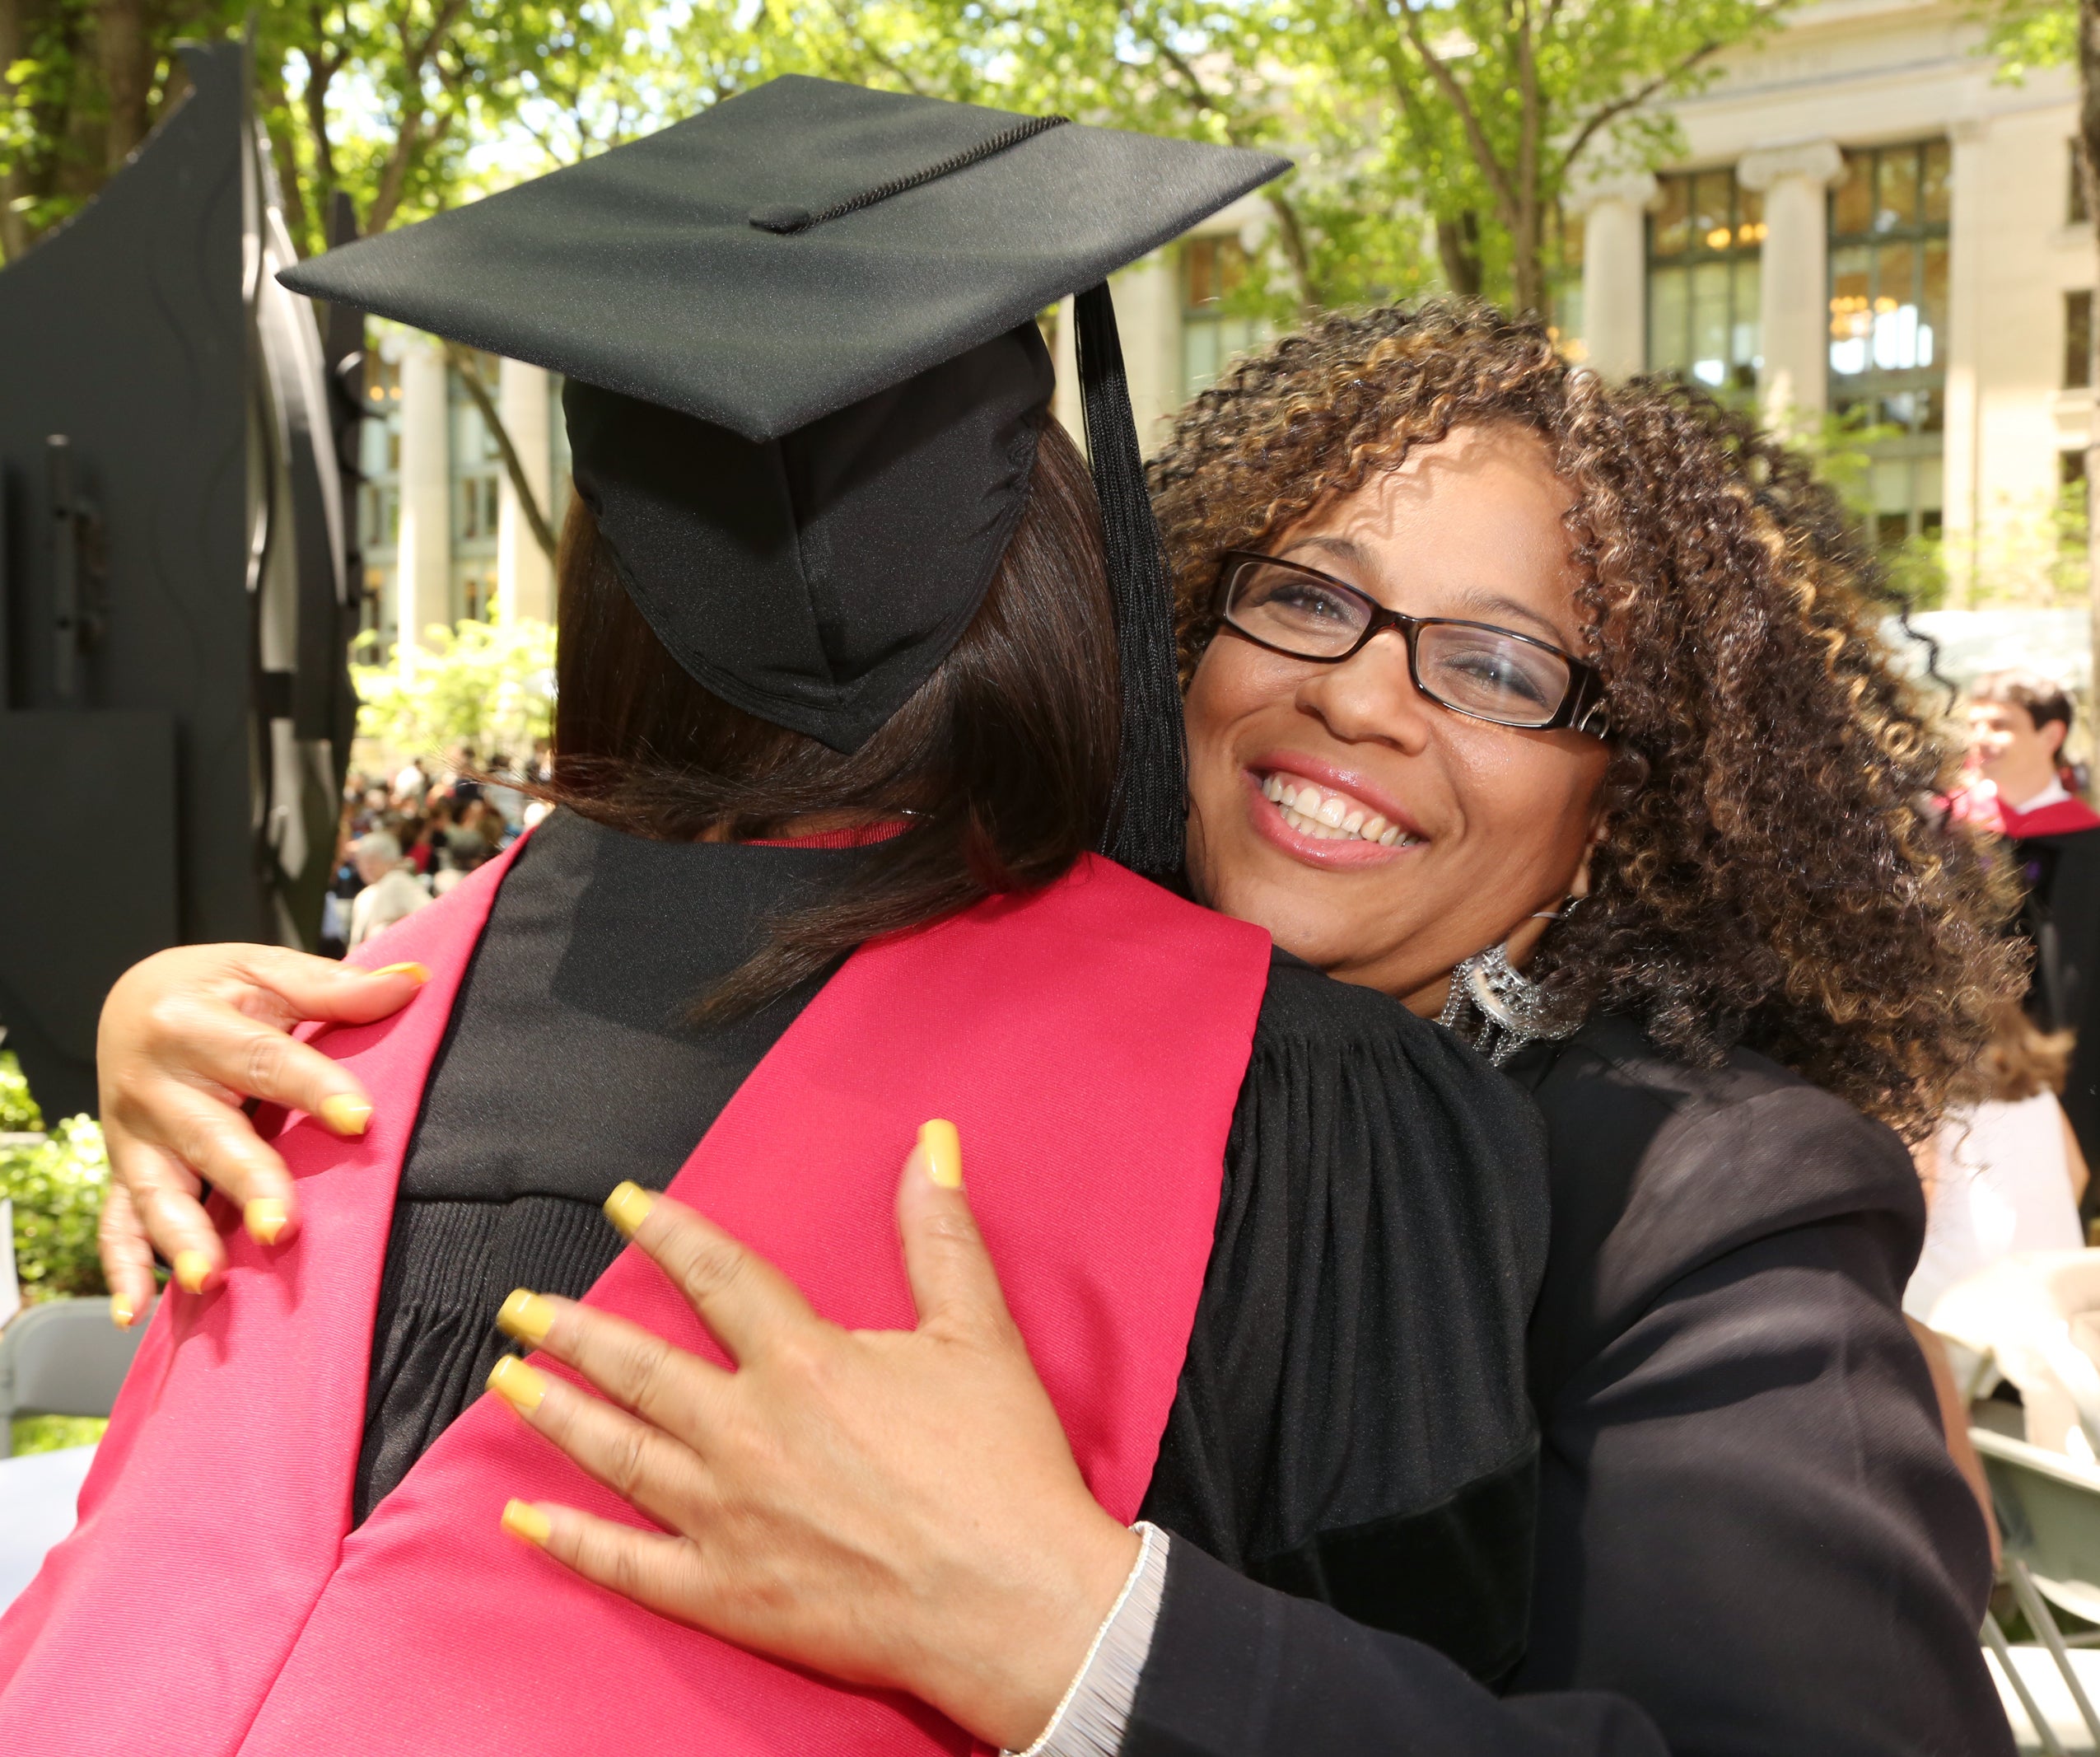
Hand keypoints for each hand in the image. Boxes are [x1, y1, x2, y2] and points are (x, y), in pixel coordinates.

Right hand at [96, 945, 429, 1320]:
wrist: (131, 999)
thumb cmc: (214, 988)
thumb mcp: (265, 970)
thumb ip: (334, 986)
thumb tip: (413, 982)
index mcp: (190, 1024)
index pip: (263, 1060)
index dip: (314, 1089)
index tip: (361, 1120)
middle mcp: (152, 1084)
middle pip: (208, 1137)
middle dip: (246, 1183)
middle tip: (282, 1226)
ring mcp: (132, 1135)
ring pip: (157, 1191)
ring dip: (182, 1238)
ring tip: (211, 1278)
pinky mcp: (123, 1170)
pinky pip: (117, 1223)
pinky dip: (122, 1267)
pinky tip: (135, 1312)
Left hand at [487, 1129, 1140, 1751]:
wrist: (1018, 1602)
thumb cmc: (1003, 1471)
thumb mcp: (980, 1333)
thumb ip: (941, 1235)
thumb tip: (930, 1146)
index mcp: (804, 1363)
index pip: (717, 1275)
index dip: (668, 1232)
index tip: (624, 1206)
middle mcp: (749, 1434)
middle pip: (641, 1366)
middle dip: (574, 1329)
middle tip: (521, 1306)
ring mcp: (727, 1517)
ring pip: (619, 1452)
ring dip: (557, 1412)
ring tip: (508, 1381)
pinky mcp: (728, 1593)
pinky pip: (629, 1564)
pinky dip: (570, 1542)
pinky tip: (523, 1519)